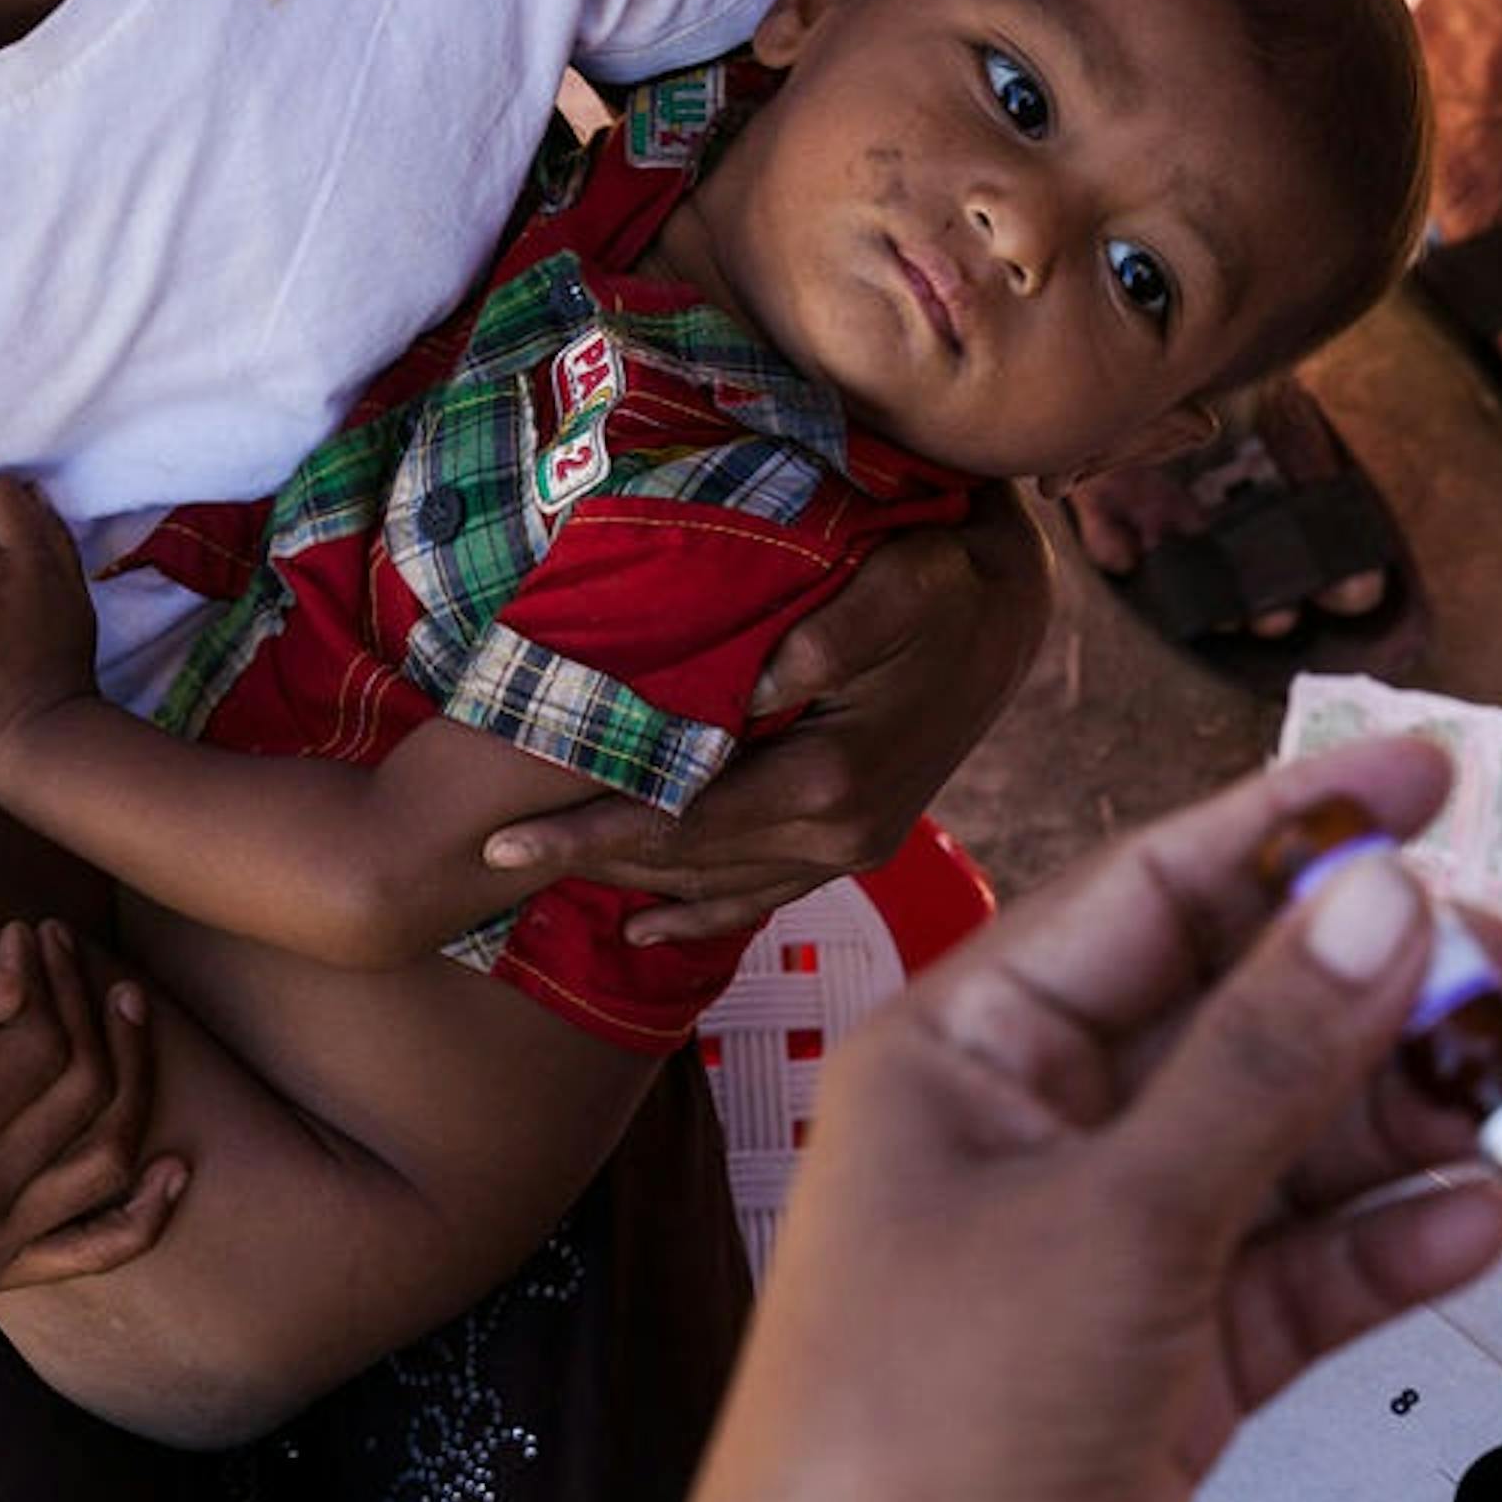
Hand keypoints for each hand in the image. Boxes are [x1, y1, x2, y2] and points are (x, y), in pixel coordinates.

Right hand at [0, 919, 182, 1292]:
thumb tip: (11, 989)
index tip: (26, 929)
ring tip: (121, 996)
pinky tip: (178, 1166)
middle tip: (67, 943)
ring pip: (108, 1155)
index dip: (46, 978)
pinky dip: (145, 1215)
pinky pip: (96, 1249)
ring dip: (132, 1069)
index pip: (40, 1052)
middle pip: (83, 1097)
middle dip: (87, 1004)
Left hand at [487, 495, 1049, 943]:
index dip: (588, 834)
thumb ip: (837, 633)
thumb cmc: (946, 576)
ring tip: (541, 877)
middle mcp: (840, 835)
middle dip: (586, 863)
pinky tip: (648, 926)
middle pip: (686, 865)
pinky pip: (766, 896)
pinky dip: (702, 913)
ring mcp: (852, 847)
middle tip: (489, 861)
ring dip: (631, 883)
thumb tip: (758, 686)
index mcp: (832, 783)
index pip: (682, 824)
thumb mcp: (903, 581)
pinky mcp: (858, 840)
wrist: (1013, 606)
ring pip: (716, 886)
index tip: (500, 840)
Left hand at [611, 737, 1501, 1501]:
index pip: (1152, 893)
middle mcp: (1033, 1130)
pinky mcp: (1164, 1363)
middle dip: (1370, 990)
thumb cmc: (924, 1420)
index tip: (1429, 780)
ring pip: (1281, 1145)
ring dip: (1399, 1120)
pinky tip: (1480, 1216)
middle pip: (1232, 1015)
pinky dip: (1382, 1246)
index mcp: (968, 1048)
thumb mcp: (1114, 1216)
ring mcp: (1103, 1249)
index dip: (1293, 832)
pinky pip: (1294, 1272)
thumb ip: (1264, 1062)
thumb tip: (1386, 904)